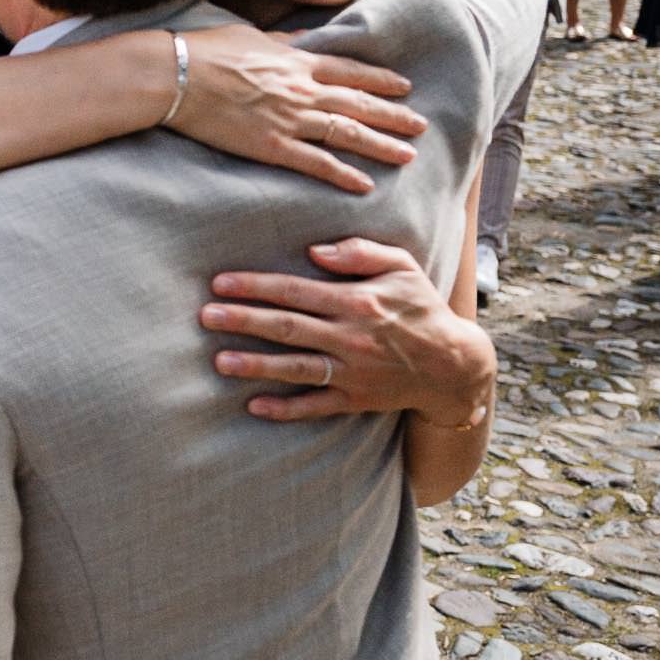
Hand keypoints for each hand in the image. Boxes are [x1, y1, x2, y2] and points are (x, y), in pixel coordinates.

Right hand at [167, 26, 425, 194]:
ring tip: (407, 155)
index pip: (351, 71)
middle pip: (359, 103)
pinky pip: (316, 163)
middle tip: (421, 126)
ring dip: (381, 145)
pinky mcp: (271, 146)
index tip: (405, 87)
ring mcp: (289, 119)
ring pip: (347, 133)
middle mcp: (302, 90)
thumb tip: (304, 40)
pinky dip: (343, 174)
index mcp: (297, 61)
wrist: (176, 76)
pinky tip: (365, 183)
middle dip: (394, 115)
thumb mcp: (250, 35)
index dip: (381, 80)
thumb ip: (282, 41)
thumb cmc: (205, 51)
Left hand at [202, 237, 494, 422]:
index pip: (296, 291)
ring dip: (256, 365)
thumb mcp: (402, 267)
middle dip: (243, 321)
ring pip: (296, 368)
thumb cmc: (420, 308)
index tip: (219, 283)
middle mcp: (350, 337)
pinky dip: (285, 409)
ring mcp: (352, 371)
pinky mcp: (355, 399)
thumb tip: (316, 250)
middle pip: (287, 328)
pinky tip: (254, 406)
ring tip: (219, 361)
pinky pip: (315, 406)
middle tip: (205, 316)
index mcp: (357, 301)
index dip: (255, 286)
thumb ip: (360, 252)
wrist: (454, 365)